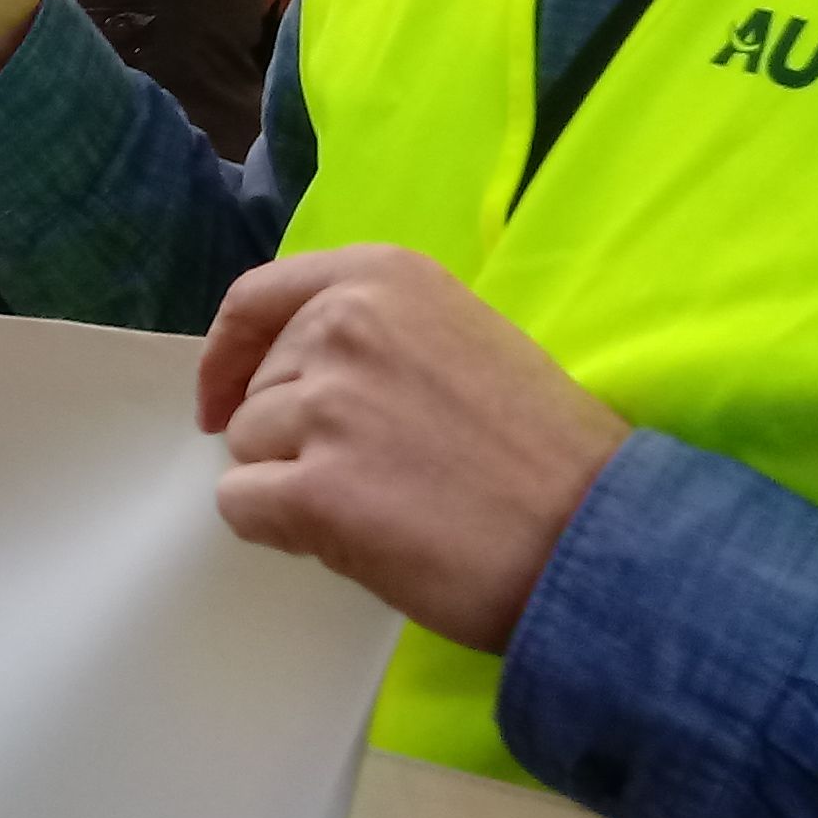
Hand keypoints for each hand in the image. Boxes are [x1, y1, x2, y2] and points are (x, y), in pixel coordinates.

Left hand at [194, 246, 632, 653]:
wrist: (594, 536)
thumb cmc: (545, 450)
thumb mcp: (463, 339)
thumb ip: (379, 336)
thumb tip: (298, 373)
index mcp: (383, 277)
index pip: (258, 298)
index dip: (231, 354)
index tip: (223, 398)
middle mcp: (344, 324)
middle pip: (256, 388)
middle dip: (291, 436)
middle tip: (372, 475)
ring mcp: (326, 404)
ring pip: (247, 448)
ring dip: (290, 483)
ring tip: (377, 507)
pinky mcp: (314, 488)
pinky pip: (242, 505)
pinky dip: (278, 529)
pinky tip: (345, 540)